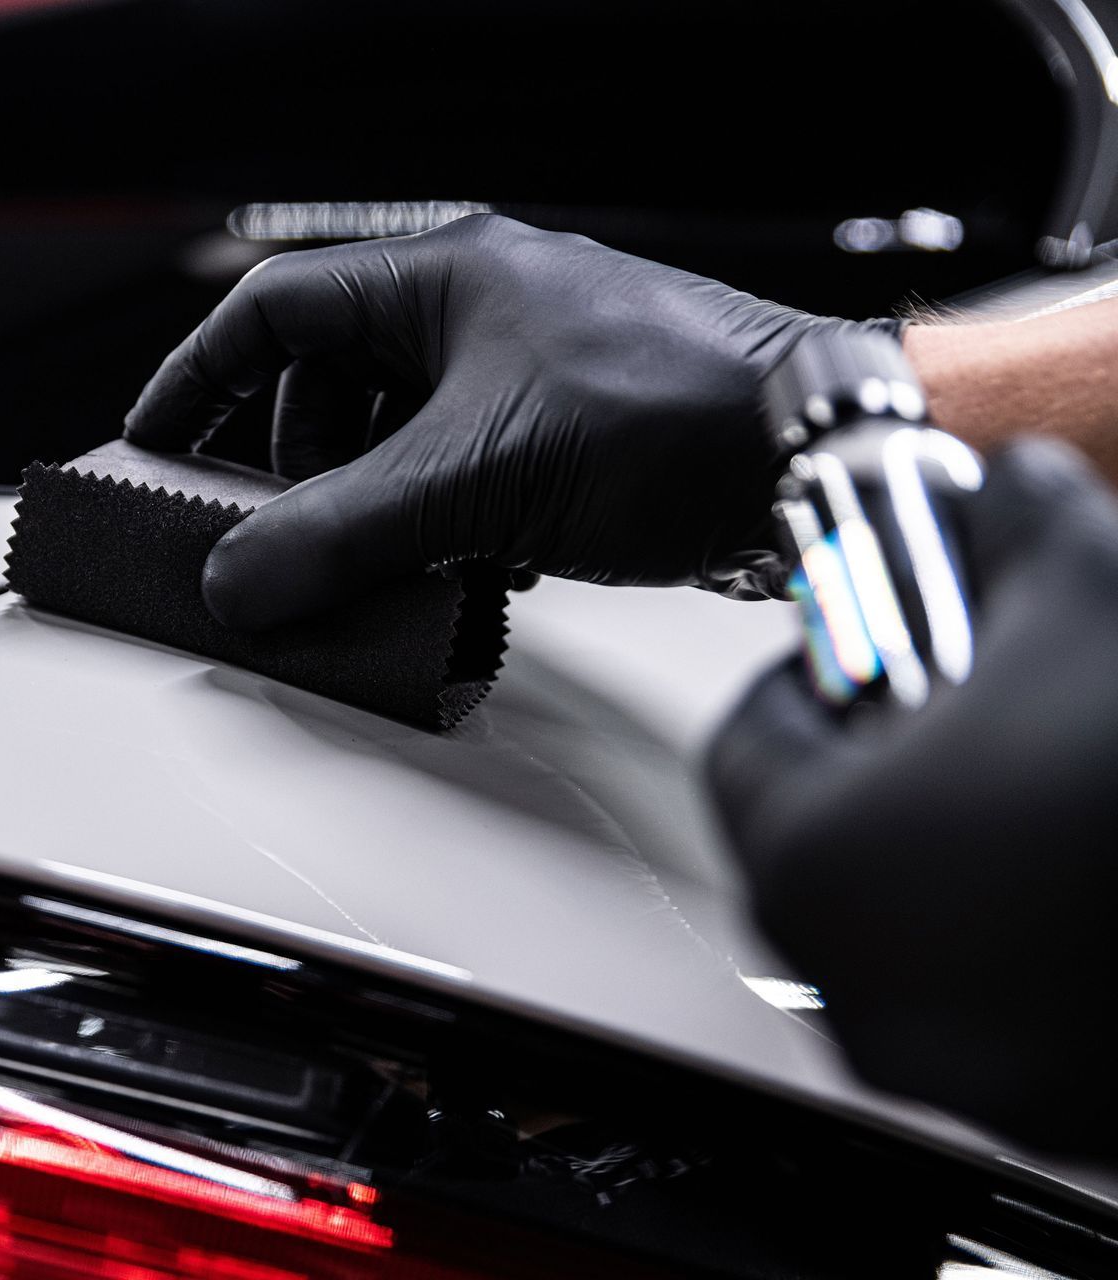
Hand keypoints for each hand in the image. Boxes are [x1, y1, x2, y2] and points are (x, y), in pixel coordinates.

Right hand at [124, 213, 894, 627]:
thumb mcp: (475, 482)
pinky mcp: (560, 430)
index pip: (273, 312)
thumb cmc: (672, 416)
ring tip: (376, 564)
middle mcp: (477, 309)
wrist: (814, 453)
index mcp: (441, 277)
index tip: (154, 444)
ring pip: (391, 436)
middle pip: (325, 381)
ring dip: (368, 507)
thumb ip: (341, 533)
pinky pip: (454, 474)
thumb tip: (238, 579)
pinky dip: (435, 526)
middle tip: (273, 534)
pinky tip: (458, 573)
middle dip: (291, 465)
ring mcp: (521, 369)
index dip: (198, 379)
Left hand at [707, 440, 1117, 1154]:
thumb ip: (1015, 519)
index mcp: (811, 863)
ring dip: (947, 853)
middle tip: (963, 713)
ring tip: (1040, 788)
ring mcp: (948, 1071)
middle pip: (815, 841)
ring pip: (898, 930)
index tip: (871, 642)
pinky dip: (1012, 937)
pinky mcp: (1040, 1113)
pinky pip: (984, 1006)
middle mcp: (853, 991)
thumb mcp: (1086, 589)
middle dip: (880, 763)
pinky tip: (1083, 874)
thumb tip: (1007, 484)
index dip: (816, 668)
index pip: (747, 740)